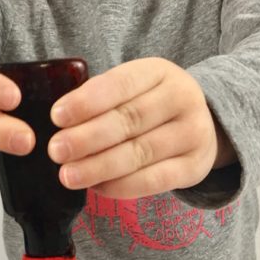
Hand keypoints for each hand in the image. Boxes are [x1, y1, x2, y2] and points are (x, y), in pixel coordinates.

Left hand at [47, 58, 234, 198]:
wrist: (202, 125)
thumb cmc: (150, 106)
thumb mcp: (133, 89)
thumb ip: (101, 100)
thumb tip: (60, 125)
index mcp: (159, 71)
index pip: (120, 84)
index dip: (87, 102)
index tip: (57, 116)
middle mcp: (182, 98)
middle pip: (129, 120)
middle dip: (87, 138)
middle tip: (56, 151)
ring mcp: (192, 133)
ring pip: (140, 152)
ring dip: (99, 167)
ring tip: (69, 176)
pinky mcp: (194, 166)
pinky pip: (154, 180)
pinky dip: (122, 186)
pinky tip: (97, 188)